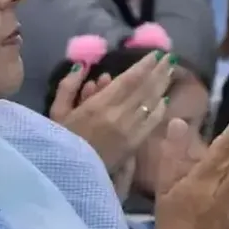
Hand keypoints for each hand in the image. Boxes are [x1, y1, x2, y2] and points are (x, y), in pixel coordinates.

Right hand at [49, 52, 172, 168]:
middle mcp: (119, 115)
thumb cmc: (61, 141)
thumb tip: (83, 66)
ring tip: (171, 71)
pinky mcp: (135, 145)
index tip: (156, 53)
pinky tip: (165, 99)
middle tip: (170, 57)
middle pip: (145, 88)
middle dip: (159, 71)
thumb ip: (69, 86)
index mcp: (99, 104)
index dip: (145, 65)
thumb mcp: (58, 111)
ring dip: (162, 86)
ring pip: (151, 103)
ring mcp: (130, 130)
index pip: (129, 80)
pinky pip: (151, 123)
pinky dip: (159, 109)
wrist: (70, 175)